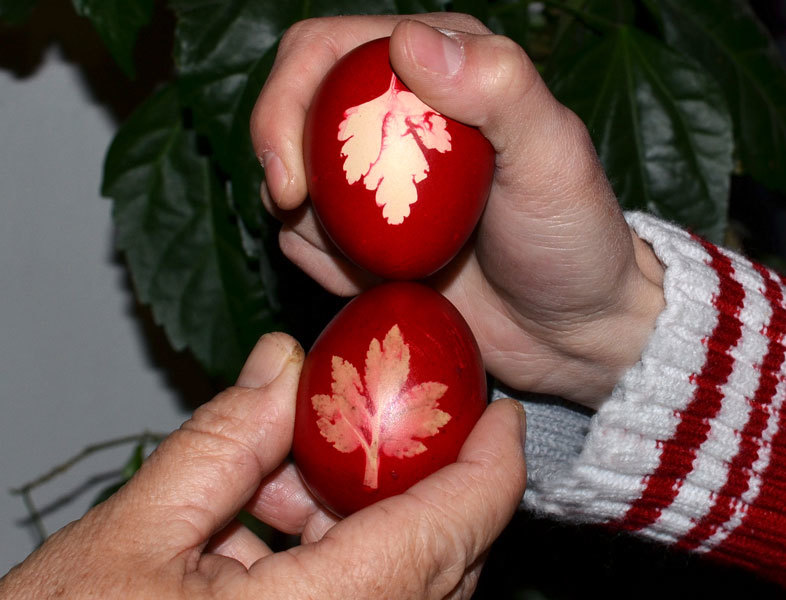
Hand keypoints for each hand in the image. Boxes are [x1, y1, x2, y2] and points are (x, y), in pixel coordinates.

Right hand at [0, 333, 525, 599]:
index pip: (446, 532)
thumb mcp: (132, 538)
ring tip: (291, 478)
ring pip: (405, 585)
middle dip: (423, 483)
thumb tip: (281, 364)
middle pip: (439, 560)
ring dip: (370, 521)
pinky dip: (344, 559)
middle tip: (387, 424)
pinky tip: (278, 529)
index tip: (502, 418)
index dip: (491, 468)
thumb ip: (221, 444)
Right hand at [251, 14, 665, 409]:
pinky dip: (327, 266)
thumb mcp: (552, 158)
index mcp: (435, 72)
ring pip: (292, 185)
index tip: (291, 177)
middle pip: (291, 112)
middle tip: (296, 207)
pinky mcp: (363, 237)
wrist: (566, 327)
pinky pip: (305, 243)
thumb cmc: (570, 239)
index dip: (285, 99)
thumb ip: (498, 86)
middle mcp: (393, 119)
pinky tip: (383, 280)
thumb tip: (407, 40)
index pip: (324, 53)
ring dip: (313, 225)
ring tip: (384, 257)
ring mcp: (373, 183)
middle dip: (279, 157)